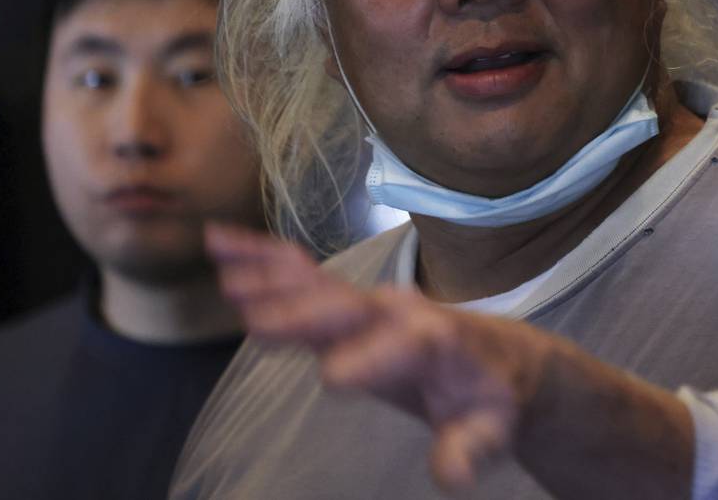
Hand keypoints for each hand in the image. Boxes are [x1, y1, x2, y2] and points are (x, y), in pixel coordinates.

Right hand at [205, 222, 545, 490]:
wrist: (495, 357)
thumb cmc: (489, 396)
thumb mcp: (492, 428)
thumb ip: (470, 447)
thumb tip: (451, 472)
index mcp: (438, 342)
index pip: (409, 344)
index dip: (374, 357)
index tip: (333, 377)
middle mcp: (399, 312)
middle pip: (351, 308)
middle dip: (307, 313)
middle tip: (257, 321)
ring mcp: (368, 303)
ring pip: (316, 284)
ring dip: (270, 276)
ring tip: (222, 266)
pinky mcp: (343, 304)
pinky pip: (300, 276)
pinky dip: (261, 258)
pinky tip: (222, 244)